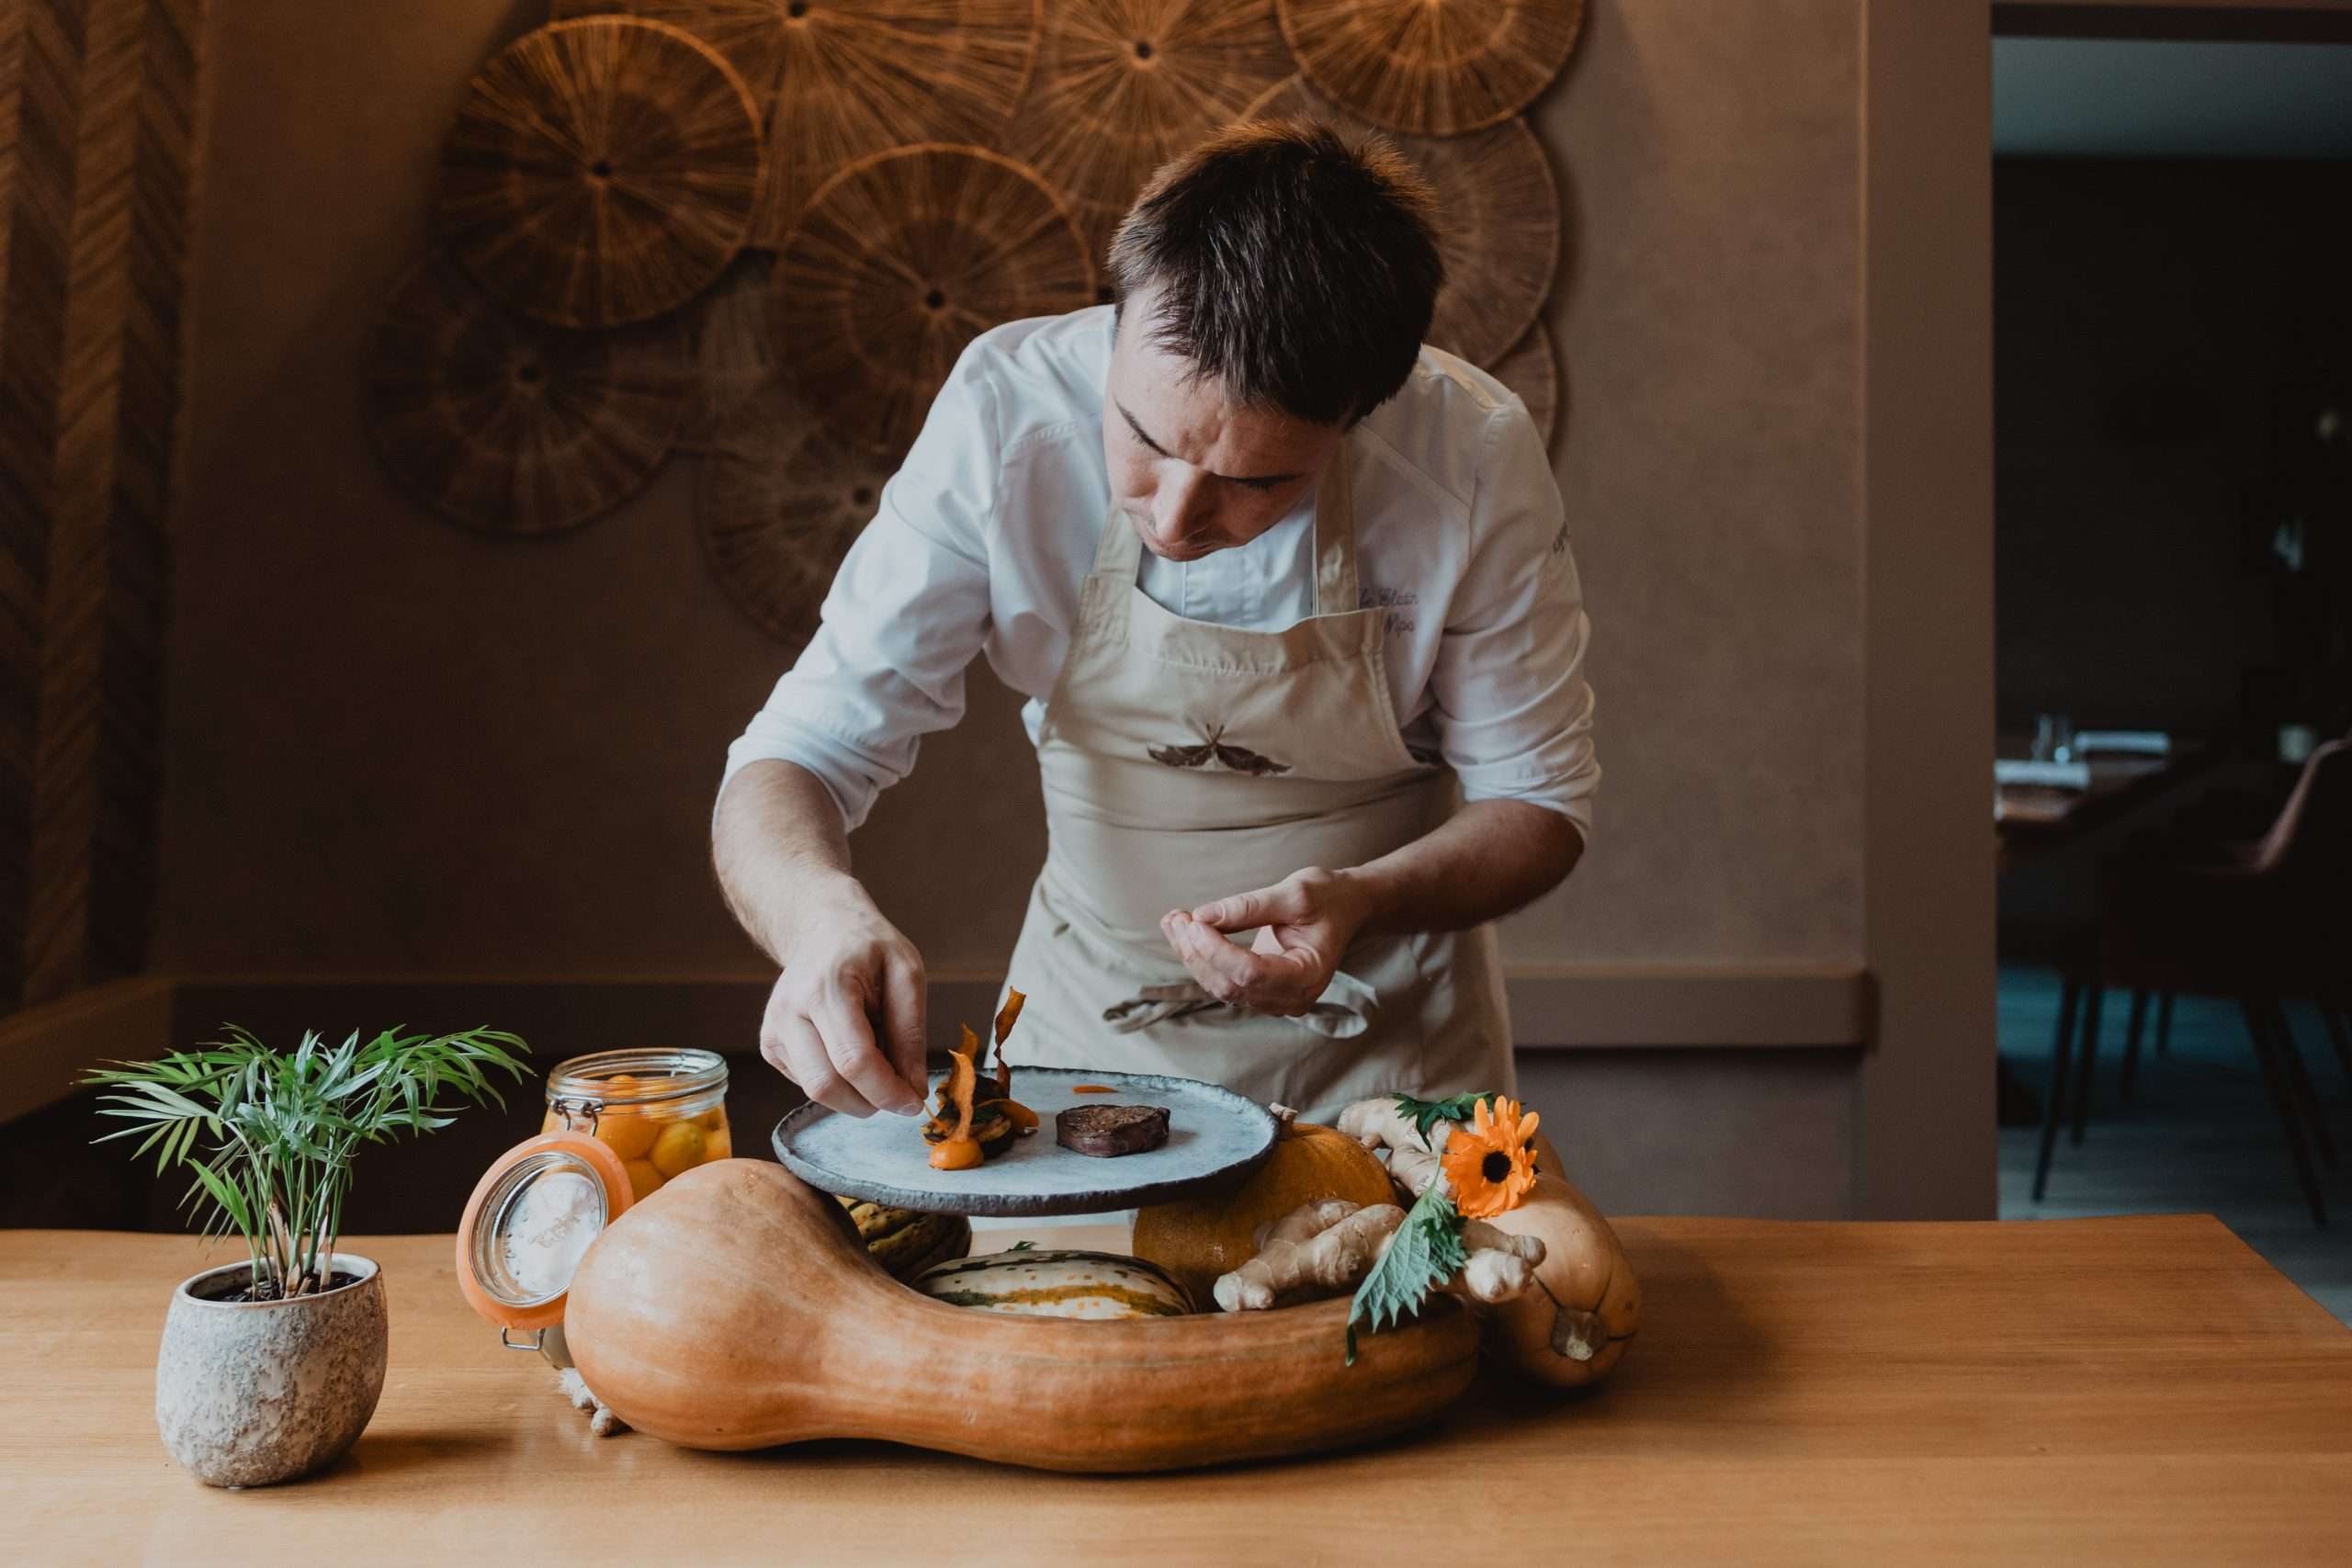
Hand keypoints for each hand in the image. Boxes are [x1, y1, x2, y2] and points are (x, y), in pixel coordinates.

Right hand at [759, 879, 927, 1117]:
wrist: (824, 930)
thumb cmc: (870, 949)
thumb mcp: (907, 974)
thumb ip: (911, 1032)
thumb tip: (913, 1089)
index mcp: (826, 988)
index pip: (853, 1060)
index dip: (887, 1091)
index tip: (914, 1103)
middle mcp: (789, 1011)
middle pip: (827, 1085)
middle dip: (870, 1101)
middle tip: (899, 1092)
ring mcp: (774, 1030)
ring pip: (815, 1090)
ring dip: (856, 1094)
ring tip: (876, 1057)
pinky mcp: (770, 1046)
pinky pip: (808, 1083)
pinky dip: (839, 1082)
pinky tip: (850, 1051)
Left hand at [1159, 867, 1383, 1017]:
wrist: (1345, 908)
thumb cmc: (1327, 898)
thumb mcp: (1294, 893)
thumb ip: (1249, 907)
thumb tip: (1202, 916)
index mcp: (1309, 975)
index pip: (1251, 973)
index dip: (1217, 950)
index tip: (1194, 920)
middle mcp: (1293, 997)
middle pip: (1231, 985)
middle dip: (1197, 952)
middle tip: (1176, 917)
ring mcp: (1275, 999)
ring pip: (1221, 986)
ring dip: (1192, 955)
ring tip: (1173, 920)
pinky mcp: (1260, 991)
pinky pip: (1223, 980)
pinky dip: (1201, 957)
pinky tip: (1183, 931)